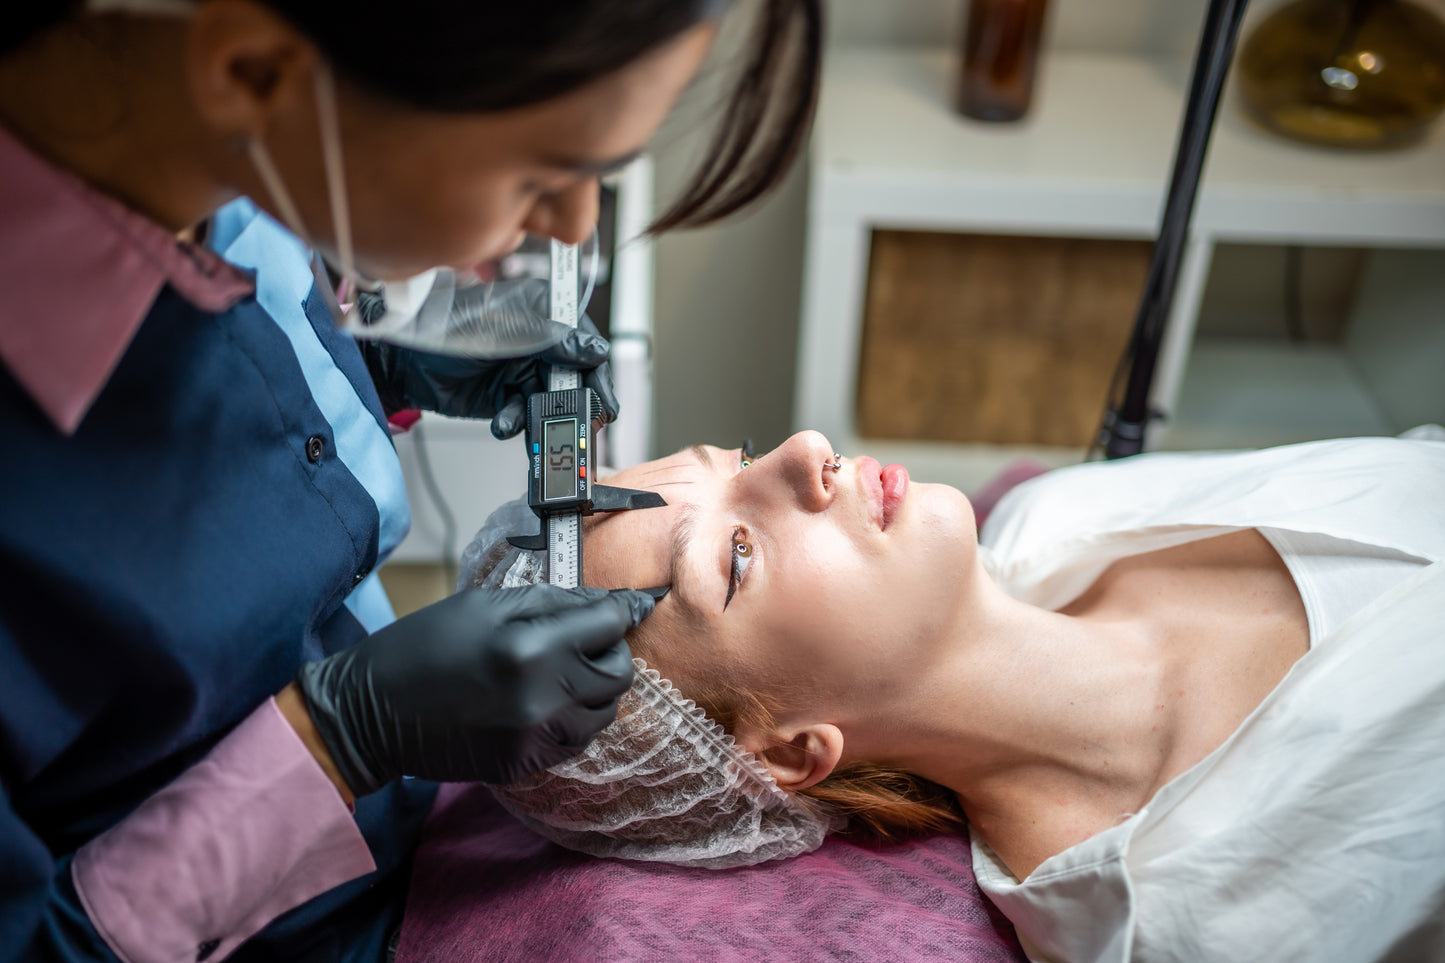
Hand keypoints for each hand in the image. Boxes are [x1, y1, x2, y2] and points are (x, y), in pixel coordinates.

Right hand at [295, 585, 653, 794]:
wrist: (372, 714)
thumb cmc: (424, 645)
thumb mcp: (482, 603)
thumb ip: (550, 601)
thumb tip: (607, 601)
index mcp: (531, 647)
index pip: (609, 624)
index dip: (618, 610)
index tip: (623, 607)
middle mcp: (543, 697)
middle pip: (618, 673)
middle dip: (609, 651)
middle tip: (582, 642)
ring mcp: (536, 739)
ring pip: (606, 712)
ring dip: (593, 689)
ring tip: (559, 674)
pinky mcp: (527, 766)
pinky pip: (577, 741)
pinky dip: (572, 719)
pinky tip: (541, 702)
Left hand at [359, 278, 619, 437]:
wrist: (399, 362)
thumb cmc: (440, 327)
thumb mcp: (501, 328)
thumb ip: (551, 339)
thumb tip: (594, 350)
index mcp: (543, 313)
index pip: (584, 341)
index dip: (597, 370)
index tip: (603, 396)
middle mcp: (539, 343)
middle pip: (575, 376)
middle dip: (576, 402)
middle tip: (582, 424)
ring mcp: (524, 371)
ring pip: (553, 401)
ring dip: (545, 417)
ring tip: (534, 428)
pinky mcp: (508, 398)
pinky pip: (527, 416)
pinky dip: (518, 425)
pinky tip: (504, 425)